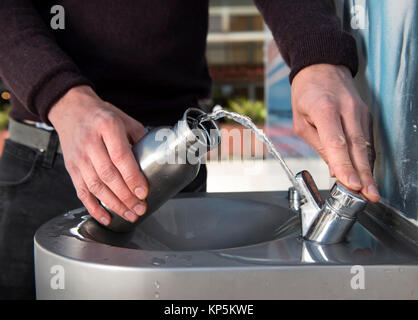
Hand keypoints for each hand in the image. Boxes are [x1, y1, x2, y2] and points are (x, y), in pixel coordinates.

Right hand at [48, 85, 148, 224]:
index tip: (143, 192)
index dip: (133, 178)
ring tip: (130, 215)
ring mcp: (79, 157)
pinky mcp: (71, 168)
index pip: (121, 157)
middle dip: (126, 196)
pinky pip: (81, 191)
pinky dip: (93, 207)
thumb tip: (157, 156)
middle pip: (108, 175)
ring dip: (114, 205)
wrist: (70, 109)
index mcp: (107, 127)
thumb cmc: (100, 115)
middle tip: (140, 208)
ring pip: (96, 186)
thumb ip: (140, 137)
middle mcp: (91, 143)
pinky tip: (106, 218)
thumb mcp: (124, 119)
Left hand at [291, 64, 379, 201]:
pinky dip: (366, 158)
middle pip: (357, 146)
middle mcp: (347, 109)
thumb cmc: (306, 93)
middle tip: (369, 195)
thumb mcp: (301, 120)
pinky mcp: (366, 115)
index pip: (337, 142)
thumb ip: (318, 144)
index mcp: (325, 108)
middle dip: (364, 174)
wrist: (322, 66)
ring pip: (366, 145)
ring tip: (371, 191)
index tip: (350, 184)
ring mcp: (360, 111)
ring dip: (368, 170)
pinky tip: (366, 174)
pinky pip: (367, 140)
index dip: (344, 165)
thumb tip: (334, 169)